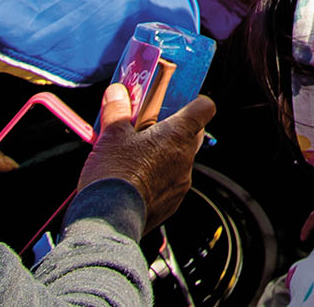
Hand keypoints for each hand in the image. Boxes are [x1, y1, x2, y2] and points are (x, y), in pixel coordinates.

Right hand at [74, 82, 214, 231]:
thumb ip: (117, 110)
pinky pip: (170, 183)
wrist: (109, 220)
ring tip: (136, 156)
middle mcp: (186, 158)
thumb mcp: (110, 135)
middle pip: (192, 134)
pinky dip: (158, 177)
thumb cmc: (114, 174)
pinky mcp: (171, 203)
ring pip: (179, 160)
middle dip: (174, 129)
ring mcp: (181, 182)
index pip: (204, 108)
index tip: (181, 101)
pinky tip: (135, 179)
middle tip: (149, 128)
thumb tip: (117, 92)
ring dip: (163, 154)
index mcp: (178, 135)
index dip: (195, 102)